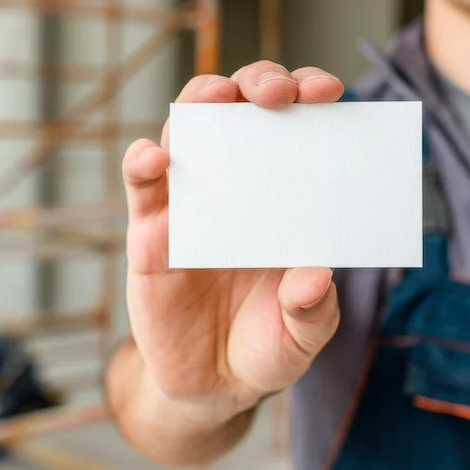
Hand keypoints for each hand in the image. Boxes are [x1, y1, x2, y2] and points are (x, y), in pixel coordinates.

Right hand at [122, 60, 345, 425]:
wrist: (212, 386)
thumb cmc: (266, 346)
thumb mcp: (303, 337)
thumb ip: (313, 311)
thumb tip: (314, 277)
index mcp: (286, 196)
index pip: (297, 127)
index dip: (309, 96)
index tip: (328, 92)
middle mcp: (239, 186)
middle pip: (242, 110)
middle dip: (259, 83)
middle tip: (278, 93)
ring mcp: (191, 202)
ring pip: (189, 129)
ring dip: (202, 102)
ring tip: (217, 99)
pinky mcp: (150, 231)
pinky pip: (142, 185)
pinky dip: (143, 161)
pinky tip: (154, 156)